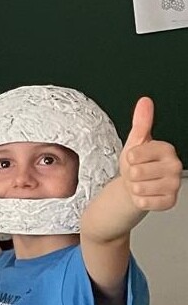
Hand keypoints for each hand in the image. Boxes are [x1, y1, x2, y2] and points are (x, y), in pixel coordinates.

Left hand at [119, 97, 181, 212]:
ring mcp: (173, 184)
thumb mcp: (135, 142)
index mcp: (166, 149)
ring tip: (140, 184)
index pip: (136, 154)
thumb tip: (145, 102)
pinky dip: (139, 201)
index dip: (129, 159)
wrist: (136, 188)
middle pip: (137, 173)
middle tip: (137, 175)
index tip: (135, 159)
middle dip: (131, 176)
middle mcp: (174, 165)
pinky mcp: (169, 201)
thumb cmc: (136, 165)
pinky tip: (145, 195)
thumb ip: (141, 122)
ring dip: (134, 189)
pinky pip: (145, 202)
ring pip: (140, 188)